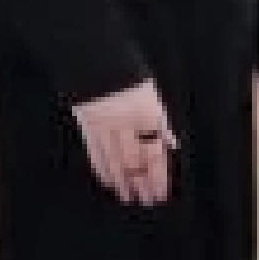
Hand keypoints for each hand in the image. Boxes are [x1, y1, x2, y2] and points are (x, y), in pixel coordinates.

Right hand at [71, 80, 176, 206]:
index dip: (158, 176)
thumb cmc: (125, 74)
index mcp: (146, 116)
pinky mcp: (87, 125)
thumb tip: (171, 144)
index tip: (160, 193)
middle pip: (136, 162)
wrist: (94, 58)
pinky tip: (108, 180)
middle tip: (147, 201)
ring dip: (123, 182)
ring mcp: (105, 126)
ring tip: (128, 197)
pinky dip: (102, 168)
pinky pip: (95, 152)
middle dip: (143, 183)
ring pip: (115, 161)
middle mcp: (126, 125)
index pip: (154, 154)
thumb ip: (161, 122)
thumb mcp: (151, 95)